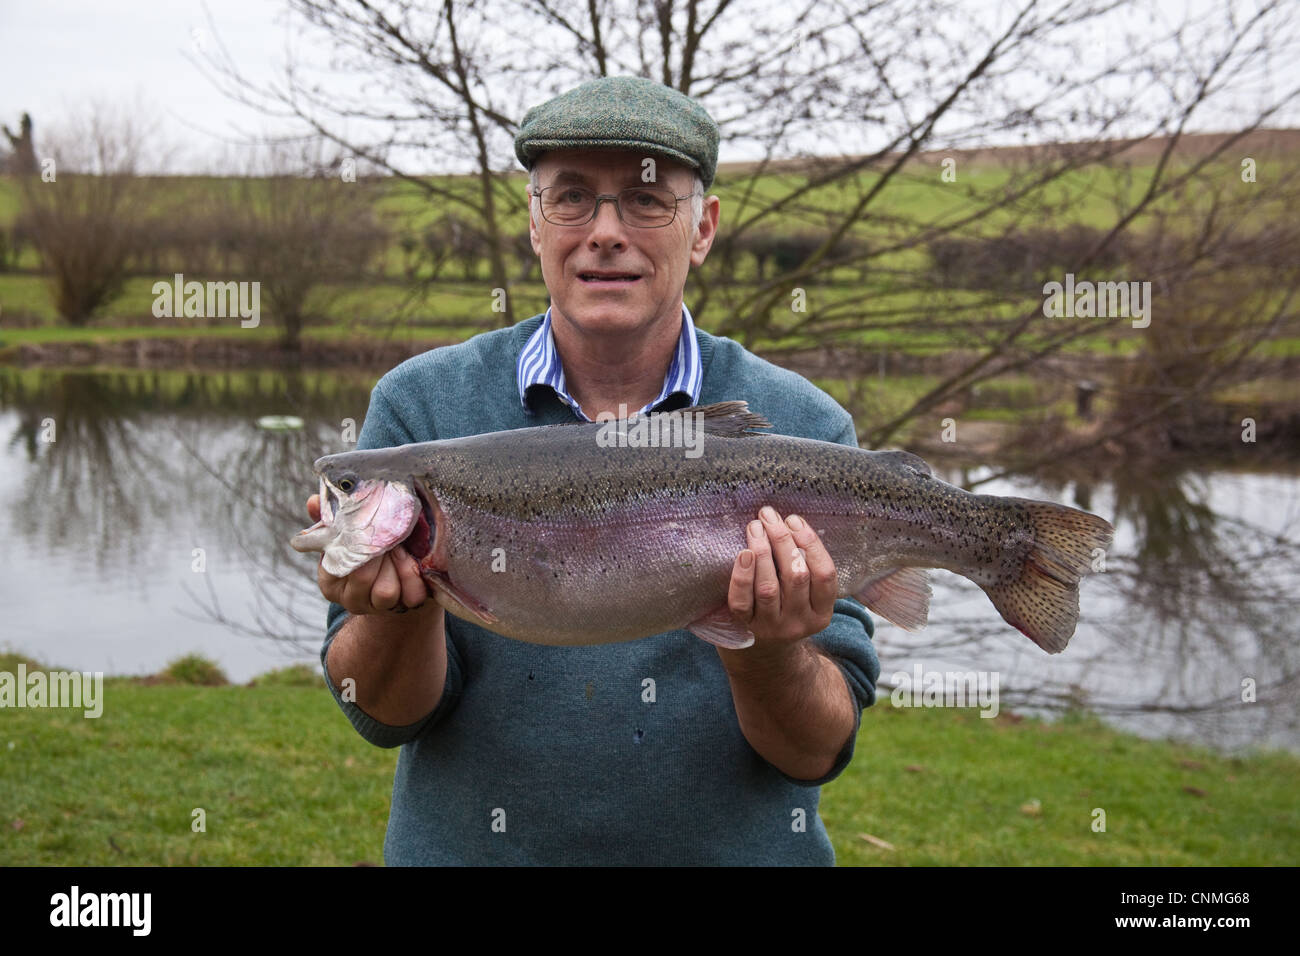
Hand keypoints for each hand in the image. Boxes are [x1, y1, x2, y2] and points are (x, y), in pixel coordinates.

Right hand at [307, 494, 431, 615]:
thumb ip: (332, 517)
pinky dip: (416, 577)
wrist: (401, 566)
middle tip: (390, 538)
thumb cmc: (369, 545)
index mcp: (331, 580)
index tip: (370, 531)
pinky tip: (414, 564)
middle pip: (363, 578)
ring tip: (401, 551)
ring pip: (386, 592)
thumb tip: (313, 501)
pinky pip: (412, 596)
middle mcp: (351, 599)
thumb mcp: (350, 532)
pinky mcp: (404, 608)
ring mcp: (377, 607)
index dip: (359, 545)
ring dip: (399, 566)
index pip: (342, 565)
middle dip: (380, 554)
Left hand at [727, 506, 836, 651]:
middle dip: (783, 540)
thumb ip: (805, 568)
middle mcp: (799, 622)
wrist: (763, 656)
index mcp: (821, 613)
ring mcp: (771, 627)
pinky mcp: (745, 628)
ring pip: (768, 587)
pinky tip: (743, 553)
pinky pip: (741, 601)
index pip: (825, 575)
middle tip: (769, 515)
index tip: (794, 520)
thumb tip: (790, 522)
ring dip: (762, 551)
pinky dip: (741, 576)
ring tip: (755, 526)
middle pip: (796, 576)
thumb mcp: (806, 598)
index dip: (810, 544)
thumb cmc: (785, 610)